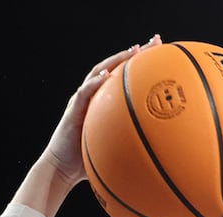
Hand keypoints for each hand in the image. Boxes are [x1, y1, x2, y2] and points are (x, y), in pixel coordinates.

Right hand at [42, 35, 161, 184]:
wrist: (62, 169)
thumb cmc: (88, 162)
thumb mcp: (115, 149)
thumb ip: (132, 142)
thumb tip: (159, 149)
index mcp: (103, 102)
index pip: (122, 76)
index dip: (140, 63)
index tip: (160, 51)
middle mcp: (93, 96)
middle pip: (114, 66)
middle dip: (135, 53)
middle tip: (155, 42)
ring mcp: (82, 100)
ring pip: (98, 72)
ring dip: (116, 60)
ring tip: (133, 52)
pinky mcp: (73, 110)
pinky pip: (84, 93)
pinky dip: (94, 83)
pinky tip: (106, 77)